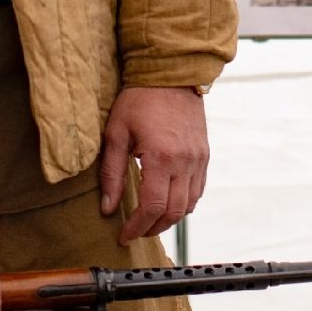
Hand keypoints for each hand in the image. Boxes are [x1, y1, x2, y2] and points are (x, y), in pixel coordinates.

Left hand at [98, 86, 210, 244]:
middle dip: (152, 228)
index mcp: (160, 157)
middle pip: (173, 212)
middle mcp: (184, 162)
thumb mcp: (116, 134)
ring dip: (169, 219)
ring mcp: (198, 160)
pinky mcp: (204, 155)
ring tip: (149, 222)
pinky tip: (168, 203)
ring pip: (188, 205)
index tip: (123, 236)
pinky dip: (184, 204)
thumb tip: (108, 208)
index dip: (136, 227)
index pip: (151, 207)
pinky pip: (198, 190)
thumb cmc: (138, 100)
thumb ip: (112, 174)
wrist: (171, 74)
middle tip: (134, 232)